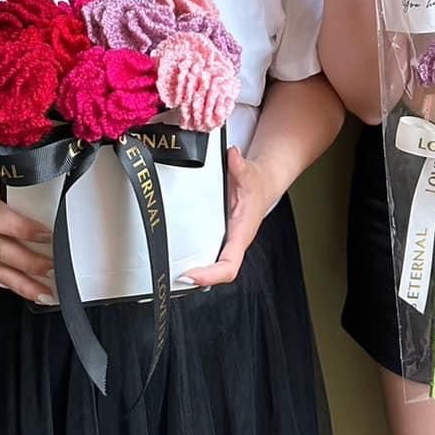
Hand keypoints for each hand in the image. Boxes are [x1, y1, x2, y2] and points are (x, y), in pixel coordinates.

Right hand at [0, 160, 55, 301]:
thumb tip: (60, 170)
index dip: (22, 228)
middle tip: (54, 265)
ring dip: (26, 283)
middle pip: (1, 251)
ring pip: (1, 270)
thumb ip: (25, 176)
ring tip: (50, 292)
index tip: (47, 232)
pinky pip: (3, 277)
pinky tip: (42, 295)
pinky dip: (22, 289)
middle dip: (28, 262)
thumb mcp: (2, 172)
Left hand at [178, 146, 279, 287]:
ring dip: (194, 274)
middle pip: (218, 274)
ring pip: (212, 268)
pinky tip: (177, 259)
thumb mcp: (249, 172)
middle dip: (197, 280)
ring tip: (170, 274)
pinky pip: (208, 256)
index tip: (189, 275)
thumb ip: (239, 165)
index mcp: (241, 233)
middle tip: (172, 278)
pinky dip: (195, 262)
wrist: (264, 183)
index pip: (228, 266)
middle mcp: (234, 242)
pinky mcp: (220, 238)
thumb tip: (232, 155)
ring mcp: (226, 242)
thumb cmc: (257, 183)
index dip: (209, 275)